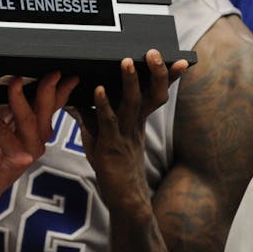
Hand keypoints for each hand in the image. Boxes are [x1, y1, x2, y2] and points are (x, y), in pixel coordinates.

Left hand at [0, 72, 77, 222]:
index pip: (54, 105)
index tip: (67, 74)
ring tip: (15, 81)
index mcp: (36, 127)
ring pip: (29, 120)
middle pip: (47, 110)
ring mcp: (28, 150)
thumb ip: (7, 97)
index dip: (62, 90)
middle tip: (50, 74)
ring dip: (20, 99)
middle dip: (48, 89)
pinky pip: (2, 131)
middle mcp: (37, 139)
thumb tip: (10, 71)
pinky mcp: (14, 159)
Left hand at [69, 51, 187, 215]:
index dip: (167, 77)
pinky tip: (99, 90)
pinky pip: (108, 122)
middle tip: (154, 53)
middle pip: (151, 94)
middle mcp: (136, 123)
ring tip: (126, 62)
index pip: (156, 92)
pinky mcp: (111, 145)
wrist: (124, 198)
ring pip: (132, 104)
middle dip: (155, 73)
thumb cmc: (113, 163)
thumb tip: (72, 92)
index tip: (180, 61)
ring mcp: (125, 134)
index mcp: (139, 119)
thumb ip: (90, 112)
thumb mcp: (102, 133)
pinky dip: (104, 105)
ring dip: (129, 83)